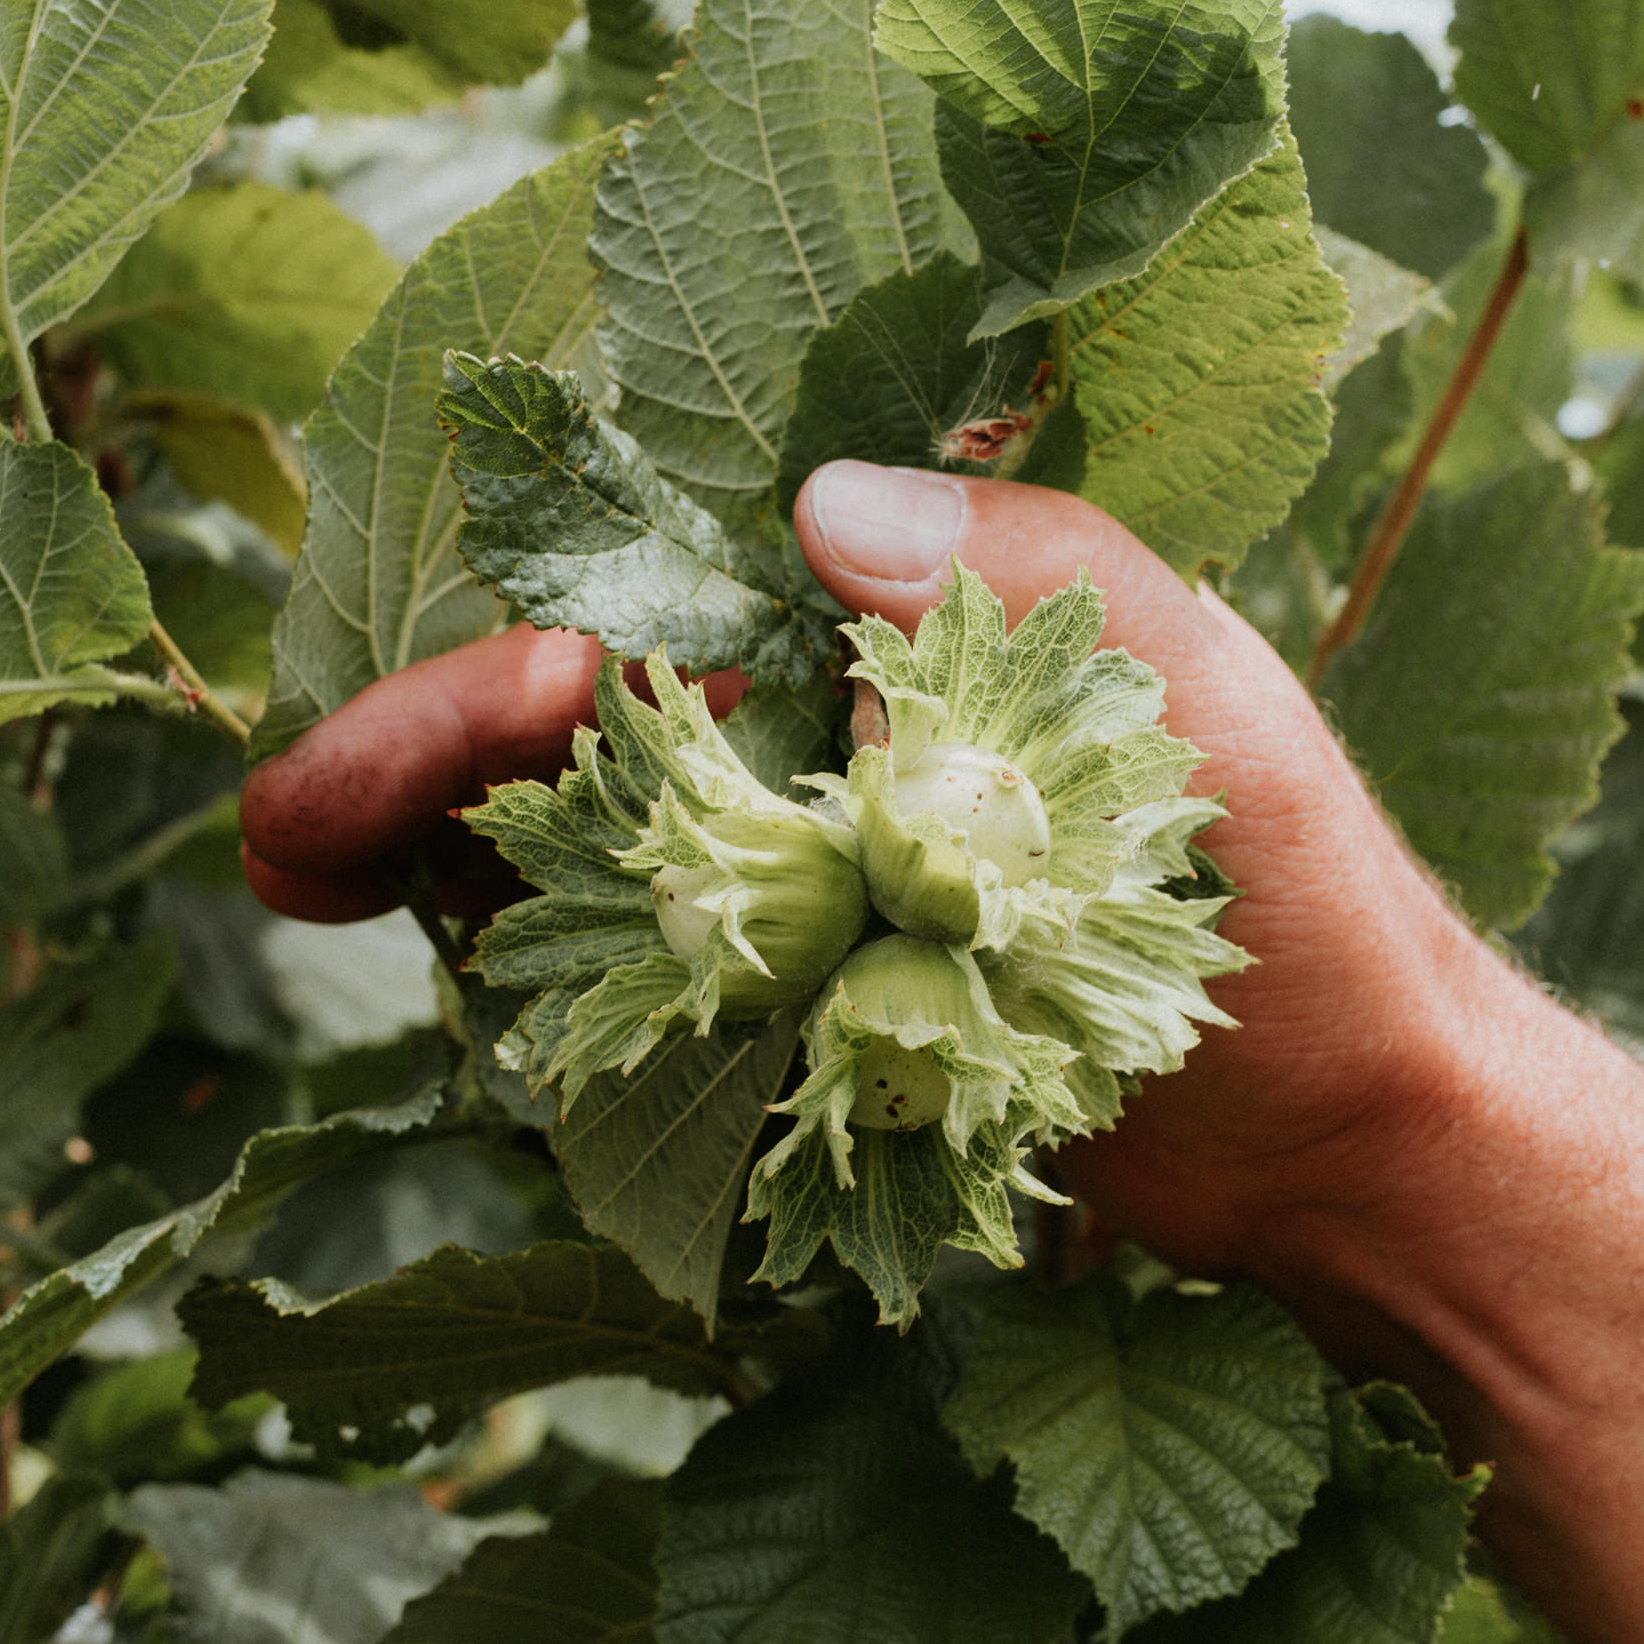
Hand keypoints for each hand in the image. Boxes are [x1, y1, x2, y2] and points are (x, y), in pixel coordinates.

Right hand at [237, 462, 1471, 1288]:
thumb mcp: (1205, 703)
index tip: (440, 736)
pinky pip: (652, 994)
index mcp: (908, 650)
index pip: (664, 628)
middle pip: (584, 741)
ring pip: (589, 860)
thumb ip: (1031, 575)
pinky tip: (453, 985)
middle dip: (421, 768)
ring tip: (305, 874)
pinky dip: (541, 976)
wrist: (1359, 1145)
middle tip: (285, 837)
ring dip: (442, 865)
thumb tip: (816, 499)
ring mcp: (821, 902)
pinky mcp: (824, 1035)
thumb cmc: (1308, 910)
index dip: (519, 675)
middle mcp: (841, 756)